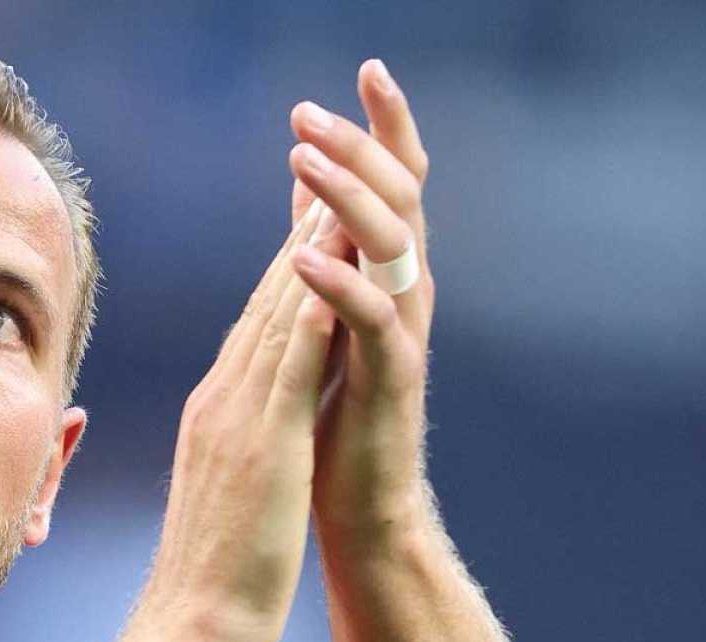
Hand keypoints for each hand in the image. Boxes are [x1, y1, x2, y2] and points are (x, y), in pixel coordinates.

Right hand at [135, 202, 343, 641]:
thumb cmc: (212, 575)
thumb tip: (247, 430)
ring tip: (337, 192)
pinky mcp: (262, 441)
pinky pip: (291, 362)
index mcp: (216, 410)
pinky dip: (314, 308)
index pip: (258, 322)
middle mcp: (222, 398)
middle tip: (327, 170)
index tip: (312, 214)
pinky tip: (336, 267)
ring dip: (309, 251)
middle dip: (299, 235)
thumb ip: (235, 447)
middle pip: (266, 301)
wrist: (193, 626)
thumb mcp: (225, 492)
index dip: (286, 263)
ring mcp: (237, 416)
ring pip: (279, 316)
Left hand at [286, 59, 437, 543]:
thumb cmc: (336, 421)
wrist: (360, 510)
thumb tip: (309, 182)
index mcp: (385, 279)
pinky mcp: (391, 383)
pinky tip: (302, 256)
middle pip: (397, 200)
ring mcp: (402, 338)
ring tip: (305, 157)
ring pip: (388, 249)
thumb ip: (323, 250)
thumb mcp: (324, 322)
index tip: (366, 68)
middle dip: (360, 147)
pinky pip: (370, 323)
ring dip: (346, 197)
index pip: (392, 186)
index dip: (384, 128)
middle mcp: (404, 297)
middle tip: (312, 109)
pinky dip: (338, 285)